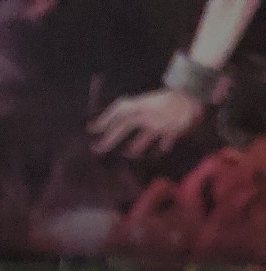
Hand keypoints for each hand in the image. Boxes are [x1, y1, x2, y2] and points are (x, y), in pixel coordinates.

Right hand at [90, 90, 204, 157]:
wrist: (195, 98)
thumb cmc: (167, 105)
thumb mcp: (142, 109)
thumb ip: (120, 114)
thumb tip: (97, 123)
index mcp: (139, 112)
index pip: (118, 117)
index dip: (105, 122)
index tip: (92, 131)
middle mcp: (147, 117)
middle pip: (127, 128)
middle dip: (114, 138)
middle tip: (100, 150)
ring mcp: (161, 123)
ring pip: (145, 135)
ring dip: (137, 145)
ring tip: (128, 155)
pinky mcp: (175, 129)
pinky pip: (167, 138)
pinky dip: (163, 145)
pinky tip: (161, 151)